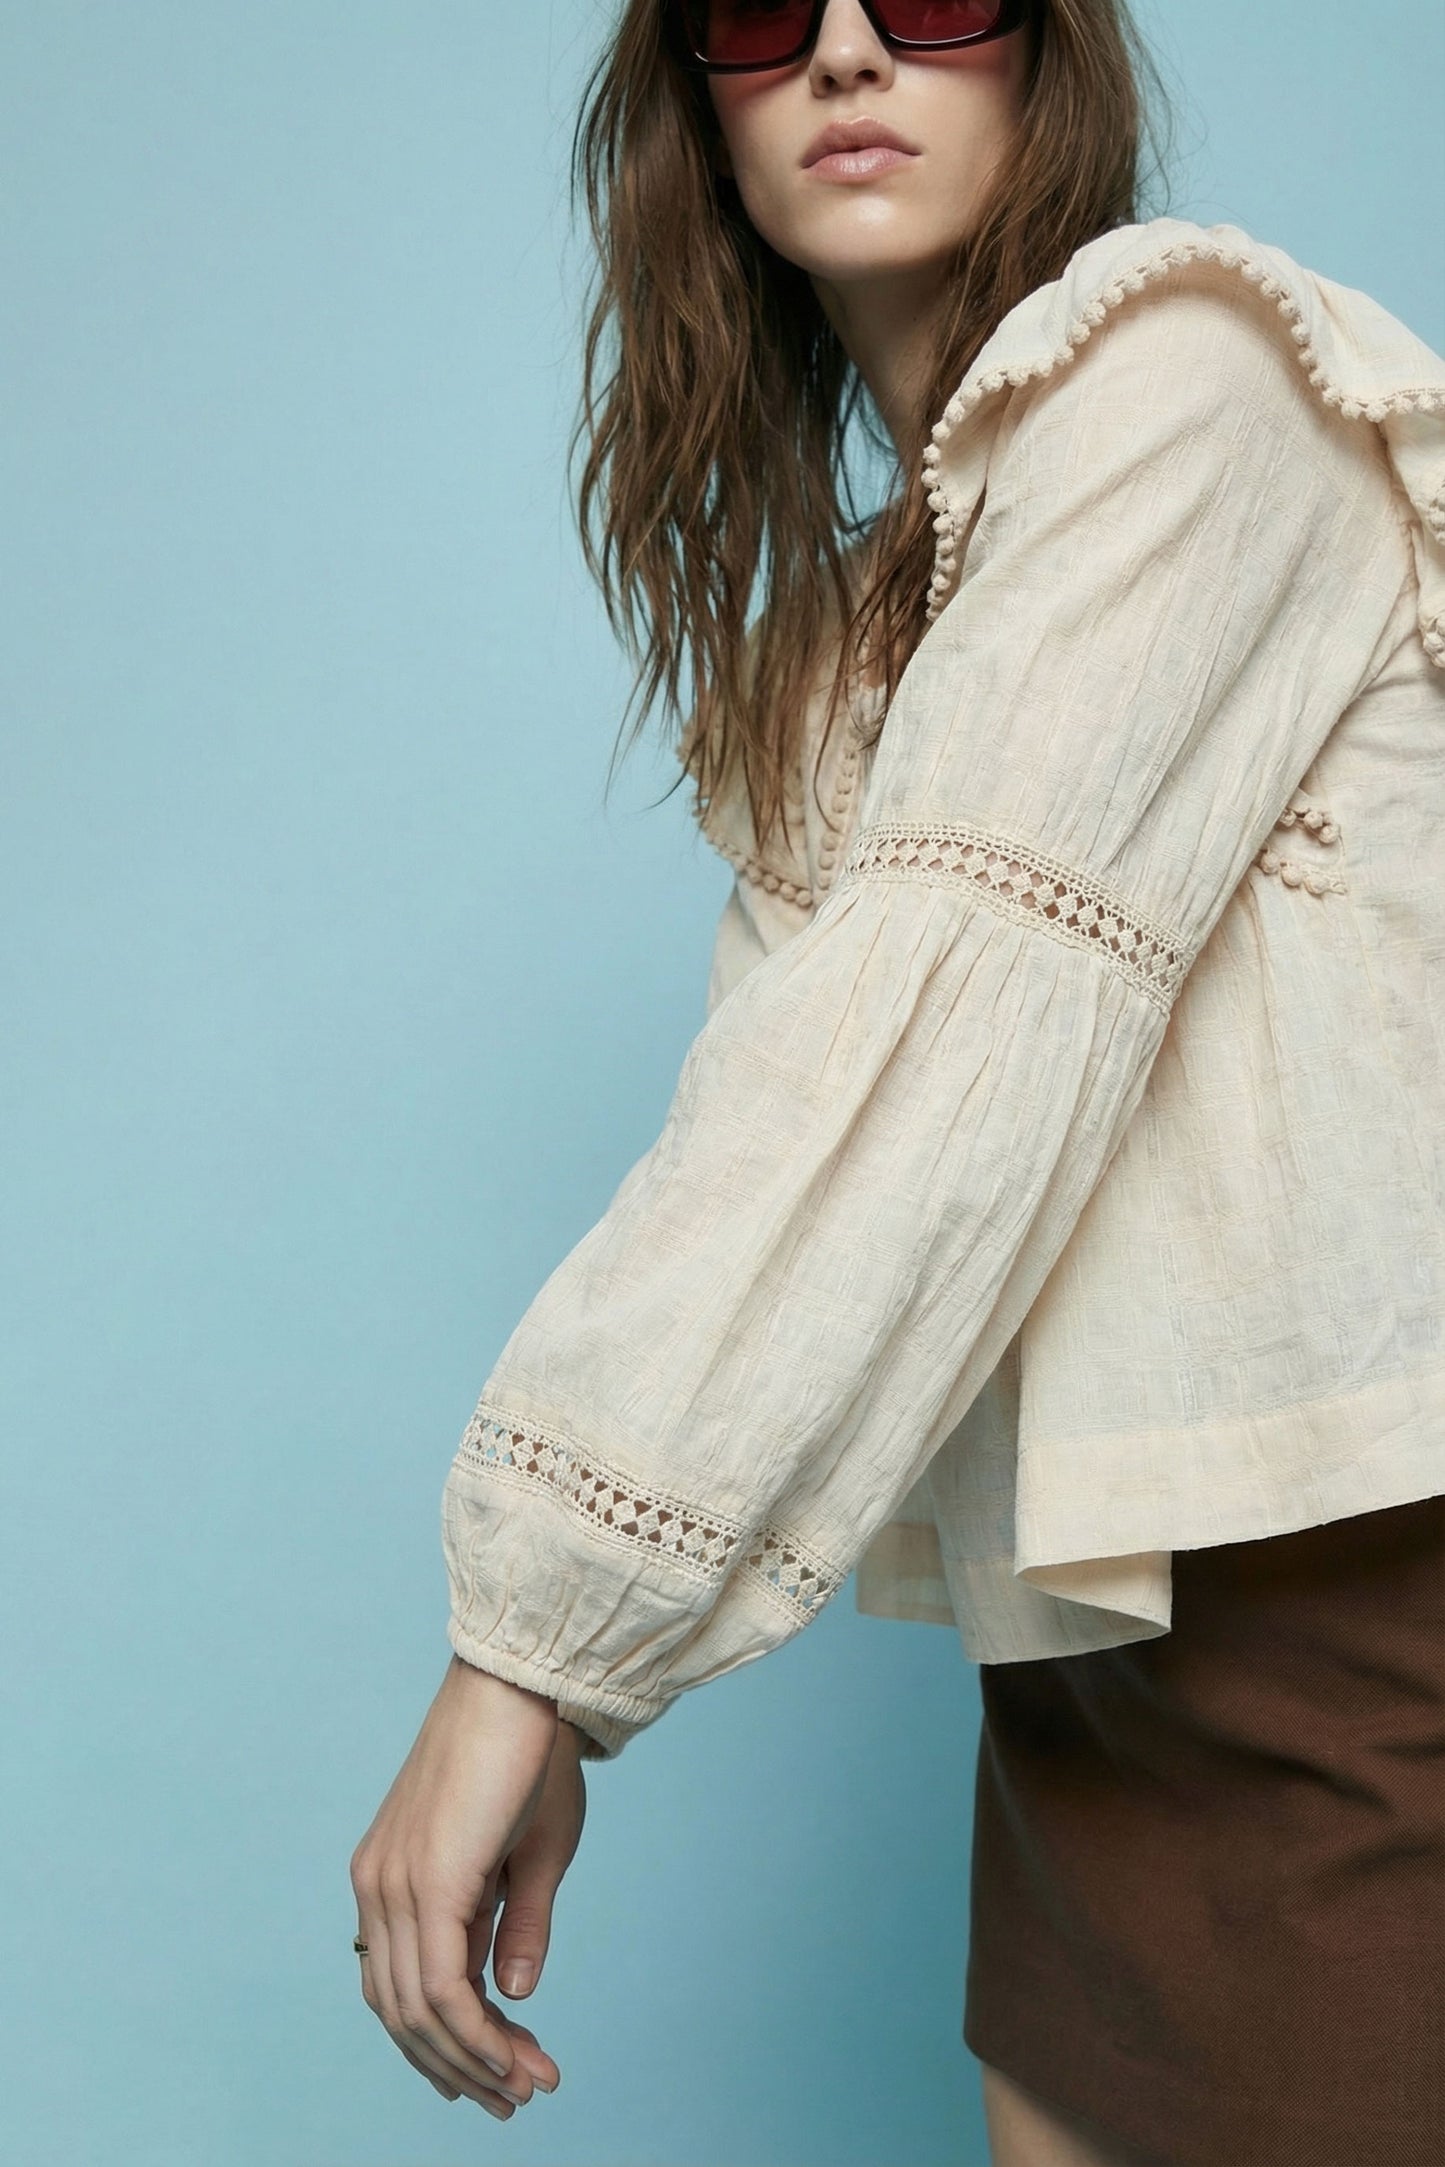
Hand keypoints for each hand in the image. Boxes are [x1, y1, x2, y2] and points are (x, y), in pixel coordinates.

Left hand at [349, 1655, 570, 2116]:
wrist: (524, 1686)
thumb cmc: (531, 1758)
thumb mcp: (530, 1859)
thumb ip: (514, 1929)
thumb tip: (512, 1997)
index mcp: (390, 1878)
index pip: (403, 1987)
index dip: (449, 2042)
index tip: (505, 2074)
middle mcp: (376, 1887)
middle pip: (402, 2012)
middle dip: (462, 2067)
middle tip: (518, 2098)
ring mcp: (392, 1885)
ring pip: (418, 2010)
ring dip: (474, 2061)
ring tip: (528, 2085)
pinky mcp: (424, 1882)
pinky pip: (441, 1986)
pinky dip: (476, 2033)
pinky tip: (513, 2054)